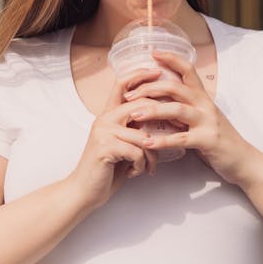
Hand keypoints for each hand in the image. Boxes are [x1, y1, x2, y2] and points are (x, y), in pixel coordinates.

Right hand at [67, 68, 161, 211]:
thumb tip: (159, 116)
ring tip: (148, 167)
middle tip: (177, 130)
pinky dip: (142, 166)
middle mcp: (104, 119)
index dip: (139, 75)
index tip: (157, 71)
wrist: (85, 191)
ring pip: (144, 136)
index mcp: (108, 115)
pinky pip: (138, 152)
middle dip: (162, 119)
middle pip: (140, 106)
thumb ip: (134, 127)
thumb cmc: (107, 169)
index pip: (121, 85)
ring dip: (151, 156)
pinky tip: (134, 173)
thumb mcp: (122, 143)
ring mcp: (103, 132)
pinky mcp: (105, 147)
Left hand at [122, 51, 256, 185]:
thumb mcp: (201, 118)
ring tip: (133, 115)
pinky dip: (162, 140)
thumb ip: (183, 109)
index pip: (188, 70)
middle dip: (149, 88)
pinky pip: (182, 138)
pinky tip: (147, 143)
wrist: (244, 160)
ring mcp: (207, 122)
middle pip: (175, 87)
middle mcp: (205, 105)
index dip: (171, 59)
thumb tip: (158, 103)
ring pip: (176, 110)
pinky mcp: (207, 140)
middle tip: (129, 95)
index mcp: (203, 97)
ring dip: (152, 110)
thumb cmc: (218, 139)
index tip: (153, 53)